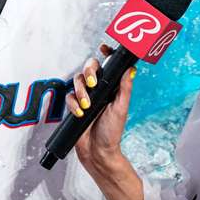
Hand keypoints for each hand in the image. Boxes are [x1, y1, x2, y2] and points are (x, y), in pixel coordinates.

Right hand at [67, 44, 135, 172]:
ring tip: (87, 105)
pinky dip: (73, 103)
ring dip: (80, 91)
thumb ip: (124, 88)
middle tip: (92, 83)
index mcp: (111, 88)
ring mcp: (85, 97)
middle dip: (88, 72)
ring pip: (77, 81)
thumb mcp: (121, 108)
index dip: (105, 54)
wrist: (98, 152)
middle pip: (89, 69)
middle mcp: (98, 90)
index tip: (104, 48)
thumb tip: (131, 69)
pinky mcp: (74, 106)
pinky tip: (80, 113)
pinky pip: (69, 96)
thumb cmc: (112, 133)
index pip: (107, 66)